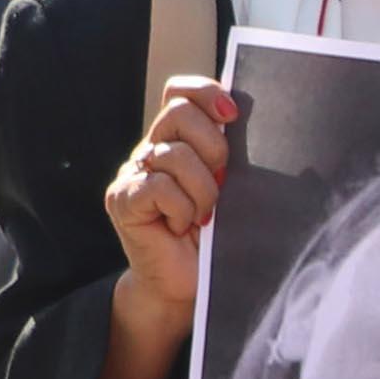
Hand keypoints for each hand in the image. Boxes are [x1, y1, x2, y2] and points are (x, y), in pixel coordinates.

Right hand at [103, 76, 233, 332]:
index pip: (180, 91)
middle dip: (213, 147)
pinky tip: (181, 227)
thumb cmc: (214, 238)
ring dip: (202, 190)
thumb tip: (257, 123)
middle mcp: (150, 150)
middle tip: (221, 183)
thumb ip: (233, 155)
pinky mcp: (122, 200)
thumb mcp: (231, 189)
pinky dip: (181, 208)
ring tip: (203, 216)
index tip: (233, 118)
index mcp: (176, 139)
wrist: (185, 286)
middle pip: (180, 113)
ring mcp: (132, 174)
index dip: (207, 94)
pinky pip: (159, 186)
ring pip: (174, 154)